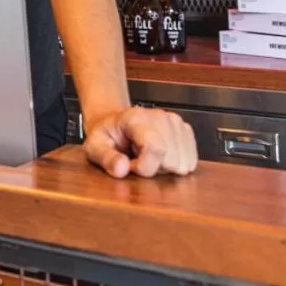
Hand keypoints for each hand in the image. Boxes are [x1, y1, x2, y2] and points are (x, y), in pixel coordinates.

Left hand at [83, 106, 197, 177]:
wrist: (115, 123)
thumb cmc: (106, 135)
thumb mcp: (94, 147)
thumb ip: (106, 158)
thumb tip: (121, 168)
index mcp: (136, 118)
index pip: (156, 149)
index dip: (144, 167)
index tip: (130, 165)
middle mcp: (161, 117)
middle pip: (172, 160)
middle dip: (154, 168)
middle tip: (137, 158)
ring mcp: (176, 123)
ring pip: (183, 163)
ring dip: (164, 167)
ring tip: (146, 155)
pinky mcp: (186, 131)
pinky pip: (191, 161)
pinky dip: (175, 164)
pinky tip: (159, 155)